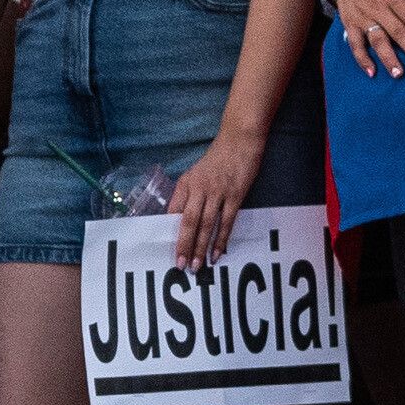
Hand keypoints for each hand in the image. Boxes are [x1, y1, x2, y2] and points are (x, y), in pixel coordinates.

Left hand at [166, 130, 260, 267]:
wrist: (239, 139)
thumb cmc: (217, 159)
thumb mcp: (194, 174)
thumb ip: (186, 194)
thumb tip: (177, 218)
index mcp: (186, 184)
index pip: (173, 211)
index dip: (169, 232)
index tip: (165, 248)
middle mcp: (198, 189)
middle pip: (187, 221)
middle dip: (183, 245)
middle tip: (180, 265)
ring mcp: (217, 193)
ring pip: (206, 224)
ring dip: (200, 246)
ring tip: (197, 265)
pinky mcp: (235, 195)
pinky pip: (226, 222)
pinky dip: (221, 239)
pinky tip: (217, 252)